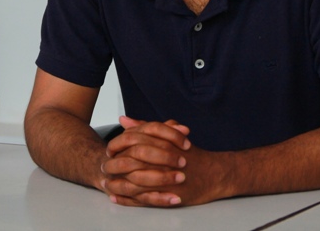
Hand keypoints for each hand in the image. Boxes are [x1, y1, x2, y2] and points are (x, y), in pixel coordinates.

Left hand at [101, 116, 231, 206]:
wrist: (214, 173)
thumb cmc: (191, 154)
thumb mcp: (170, 136)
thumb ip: (146, 127)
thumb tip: (124, 120)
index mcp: (163, 143)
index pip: (133, 141)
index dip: (117, 145)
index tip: (109, 149)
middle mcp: (164, 160)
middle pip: (131, 161)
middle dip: (115, 164)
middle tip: (104, 165)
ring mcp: (166, 179)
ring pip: (135, 182)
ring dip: (118, 183)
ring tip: (106, 182)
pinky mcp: (169, 196)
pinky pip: (142, 199)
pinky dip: (127, 199)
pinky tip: (116, 197)